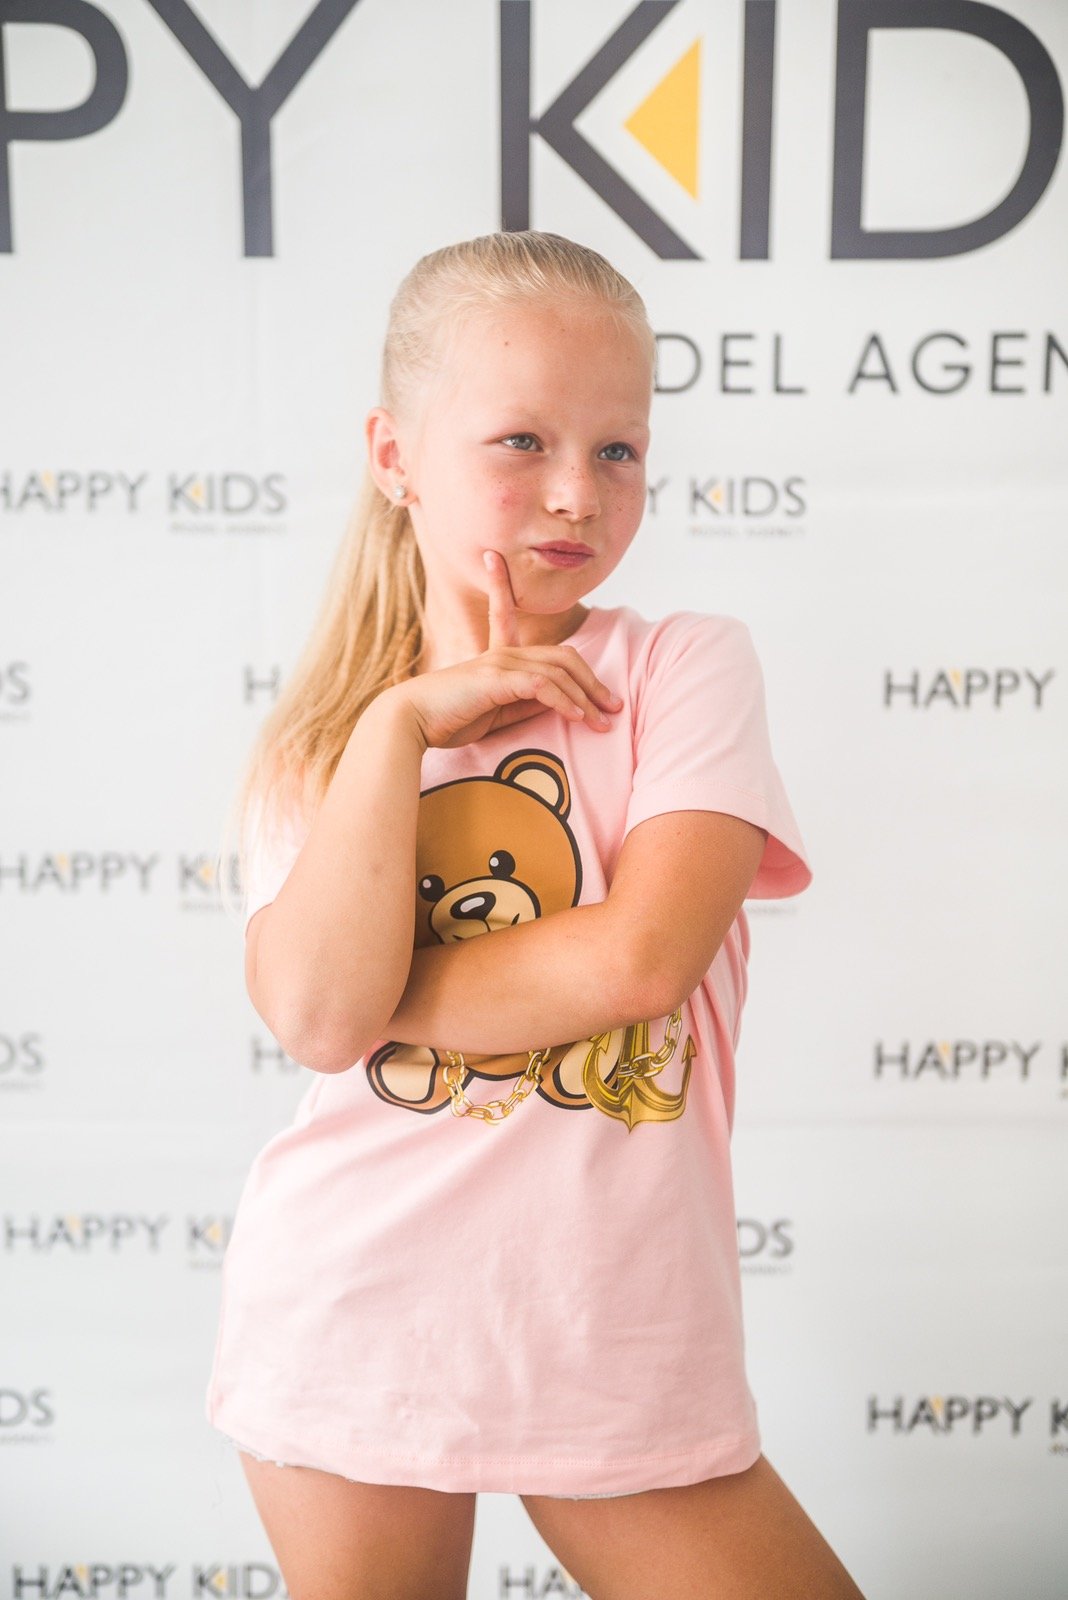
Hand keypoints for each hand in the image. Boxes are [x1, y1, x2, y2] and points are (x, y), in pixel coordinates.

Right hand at [387, 548, 624, 749]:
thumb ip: (523, 701)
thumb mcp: (493, 710)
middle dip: (592, 682)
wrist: (410, 721)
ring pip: (559, 673)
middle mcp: (501, 653)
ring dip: (587, 700)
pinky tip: (578, 718)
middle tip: (613, 707)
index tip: (491, 556)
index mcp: (495, 655)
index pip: (504, 611)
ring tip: (604, 723)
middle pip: (562, 657)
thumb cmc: (446, 718)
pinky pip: (544, 688)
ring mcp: (499, 662)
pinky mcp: (497, 678)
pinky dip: (566, 703)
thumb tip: (557, 701)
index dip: (500, 583)